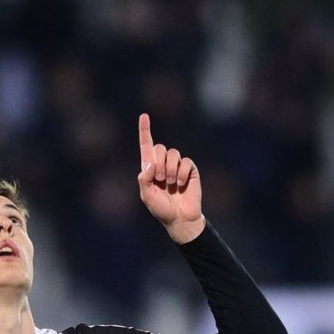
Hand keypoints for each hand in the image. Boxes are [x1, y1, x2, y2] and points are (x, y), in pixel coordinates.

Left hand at [137, 113, 204, 242]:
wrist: (180, 218)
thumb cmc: (161, 208)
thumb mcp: (146, 196)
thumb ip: (143, 179)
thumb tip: (150, 163)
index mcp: (150, 168)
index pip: (147, 145)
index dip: (145, 130)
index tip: (144, 115)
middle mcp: (163, 163)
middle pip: (160, 147)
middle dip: (159, 163)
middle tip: (160, 179)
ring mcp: (177, 166)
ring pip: (173, 153)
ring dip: (170, 170)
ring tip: (171, 184)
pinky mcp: (190, 170)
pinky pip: (186, 162)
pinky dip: (181, 174)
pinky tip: (180, 185)